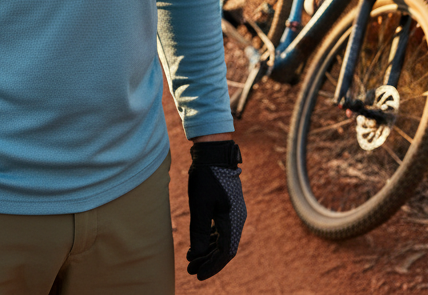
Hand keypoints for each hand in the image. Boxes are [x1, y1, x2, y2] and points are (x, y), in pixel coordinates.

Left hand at [186, 140, 245, 280]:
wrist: (213, 152)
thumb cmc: (206, 176)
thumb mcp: (199, 205)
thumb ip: (199, 231)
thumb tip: (197, 255)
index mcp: (233, 220)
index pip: (225, 253)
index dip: (212, 266)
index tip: (197, 274)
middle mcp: (237, 219)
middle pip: (224, 248)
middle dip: (207, 260)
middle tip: (190, 268)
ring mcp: (234, 212)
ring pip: (222, 239)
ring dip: (208, 251)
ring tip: (191, 259)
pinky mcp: (228, 206)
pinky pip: (221, 229)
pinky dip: (210, 239)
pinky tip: (199, 244)